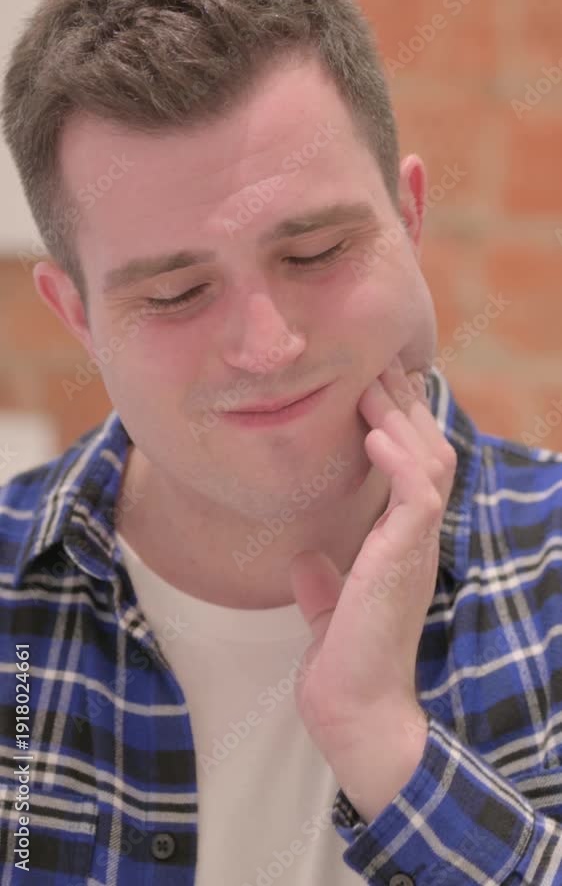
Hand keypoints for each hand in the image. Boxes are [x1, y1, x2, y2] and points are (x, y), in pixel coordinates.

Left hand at [289, 354, 456, 817]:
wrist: (353, 712)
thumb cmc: (344, 665)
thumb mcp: (331, 609)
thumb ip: (323, 581)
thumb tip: (304, 559)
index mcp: (401, 545)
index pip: (414, 469)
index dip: (399, 425)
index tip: (372, 388)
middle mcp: (416, 539)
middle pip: (428, 451)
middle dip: (403, 405)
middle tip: (377, 365)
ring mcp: (415, 547)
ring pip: (429, 461)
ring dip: (401, 418)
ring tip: (373, 382)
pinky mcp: (405, 559)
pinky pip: (415, 494)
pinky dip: (398, 458)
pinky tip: (374, 432)